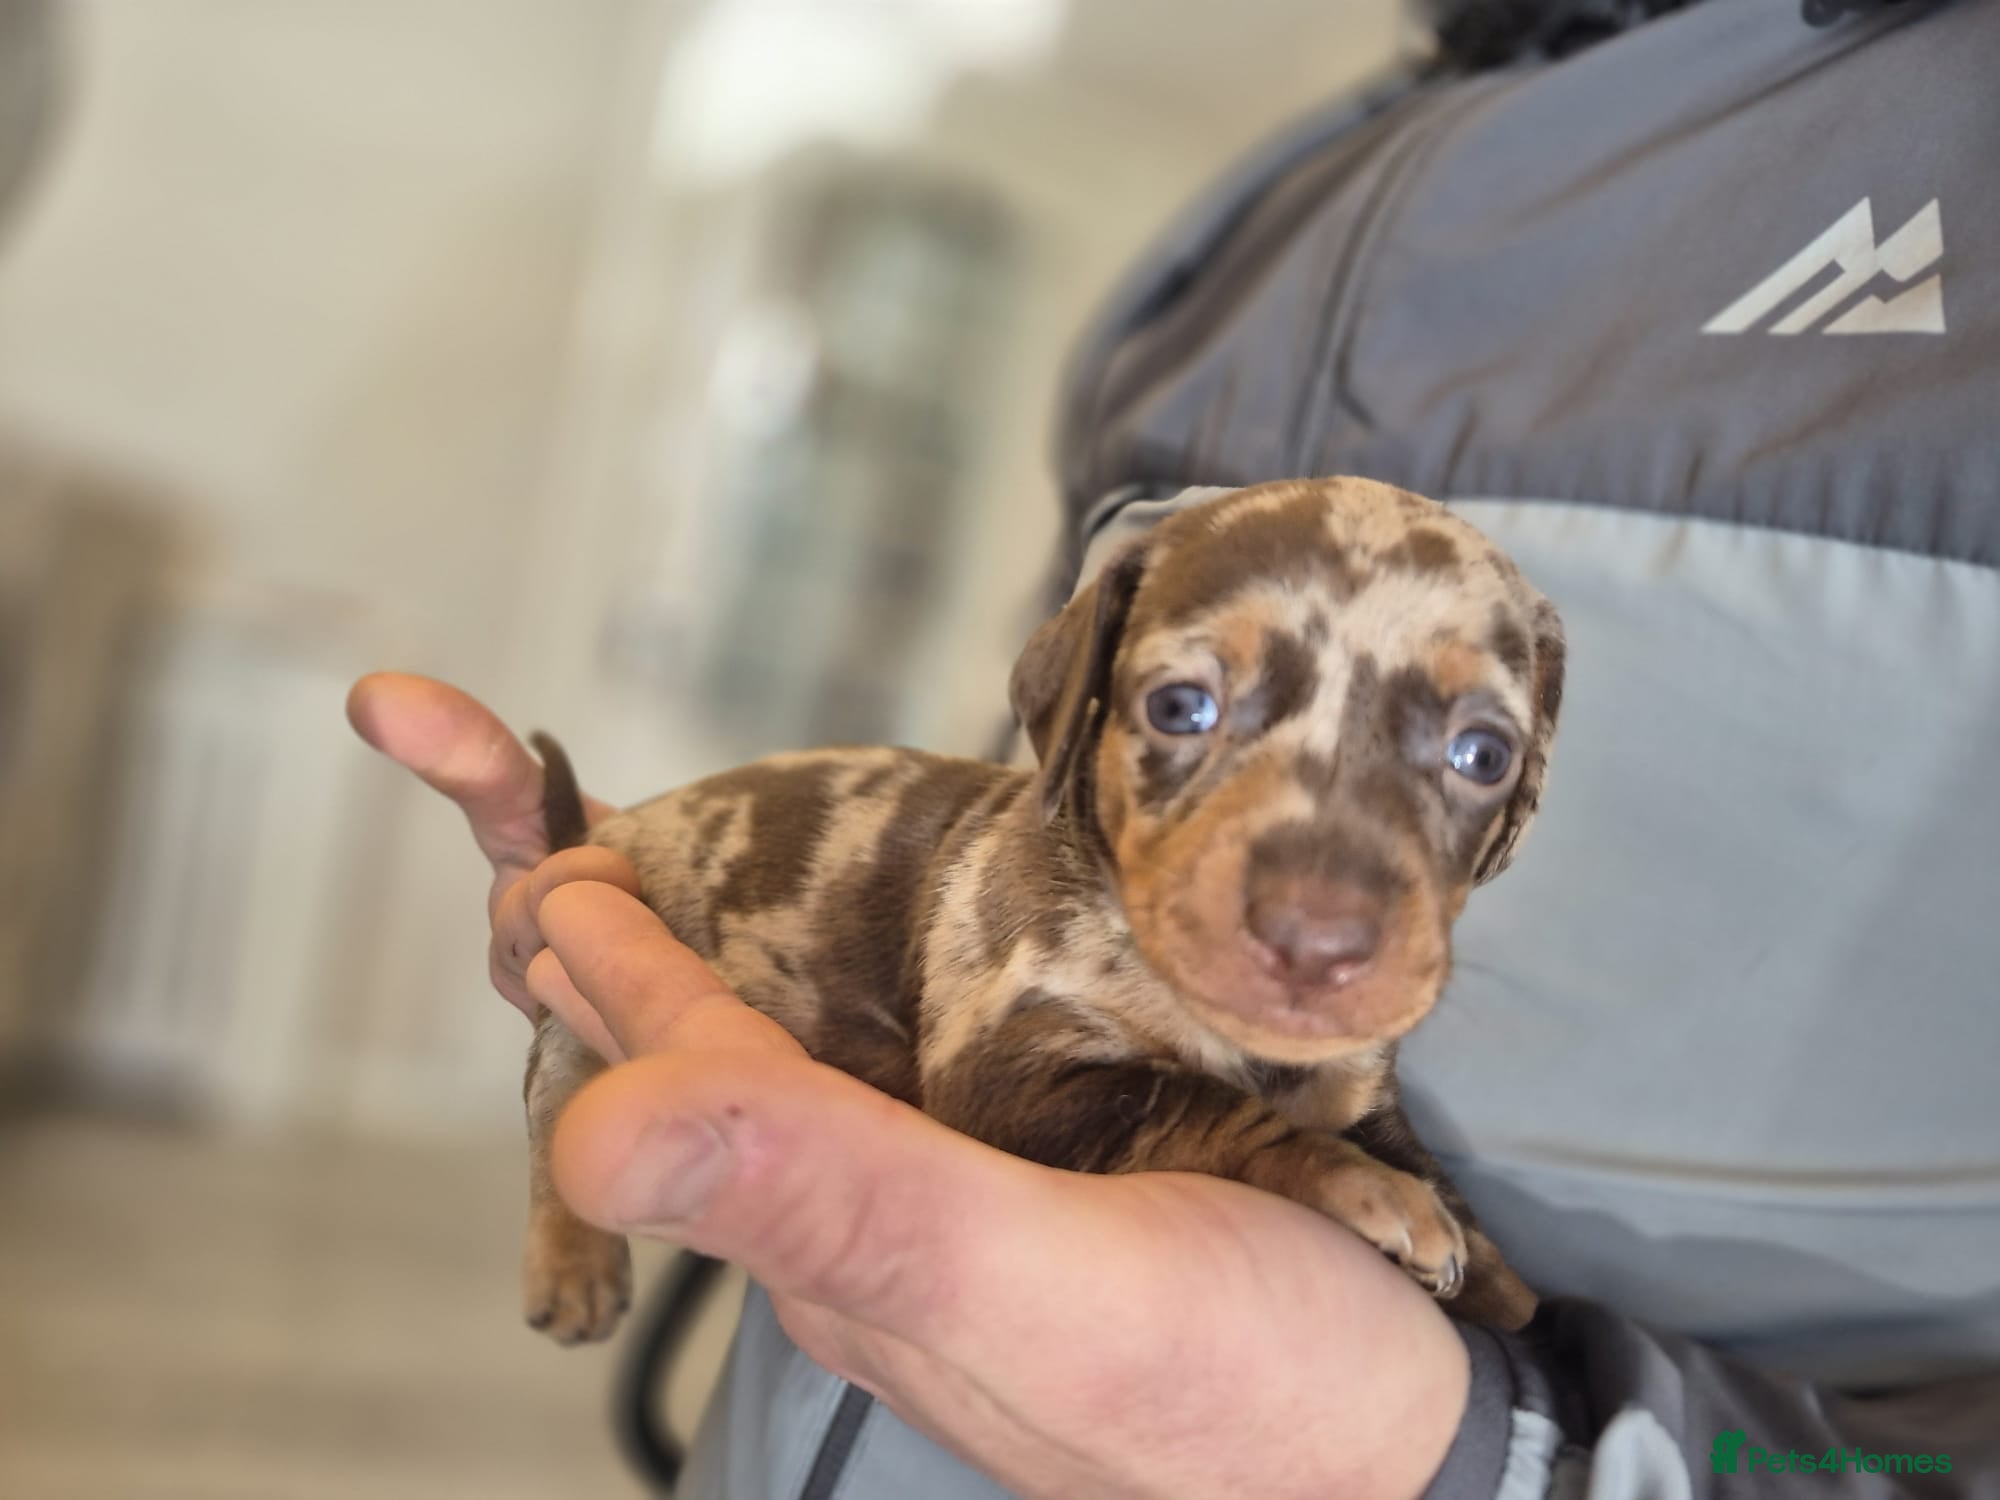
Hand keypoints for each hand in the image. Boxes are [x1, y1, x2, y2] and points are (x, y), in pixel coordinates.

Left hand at [345, 672, 1470, 1499]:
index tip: (552, 877)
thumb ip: (834, 1197)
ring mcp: (980, 1241)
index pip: (707, 1090)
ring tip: (661, 940)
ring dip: (726, 1011)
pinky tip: (859, 1016)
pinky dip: (851, 1038)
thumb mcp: (1040, 1287)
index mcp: (864, 1254)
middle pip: (735, 1100)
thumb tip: (587, 1123)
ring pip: (816, 1104)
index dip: (623, 978)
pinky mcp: (1062, 1223)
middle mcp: (895, 1251)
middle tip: (565, 886)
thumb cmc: (1259, 1386)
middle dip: (636, 993)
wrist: (1420, 1460)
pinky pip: (918, 1113)